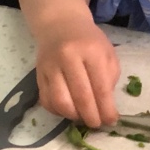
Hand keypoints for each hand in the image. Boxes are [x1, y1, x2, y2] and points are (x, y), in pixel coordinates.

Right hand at [31, 13, 121, 128]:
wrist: (60, 24)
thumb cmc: (89, 41)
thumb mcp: (107, 54)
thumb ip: (109, 79)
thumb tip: (106, 108)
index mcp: (91, 51)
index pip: (100, 87)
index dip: (107, 109)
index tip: (111, 121)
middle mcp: (68, 57)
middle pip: (80, 97)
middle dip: (91, 117)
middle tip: (97, 124)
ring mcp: (50, 65)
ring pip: (60, 101)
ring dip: (73, 116)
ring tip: (82, 117)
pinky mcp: (38, 73)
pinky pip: (46, 100)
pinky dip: (58, 111)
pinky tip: (68, 110)